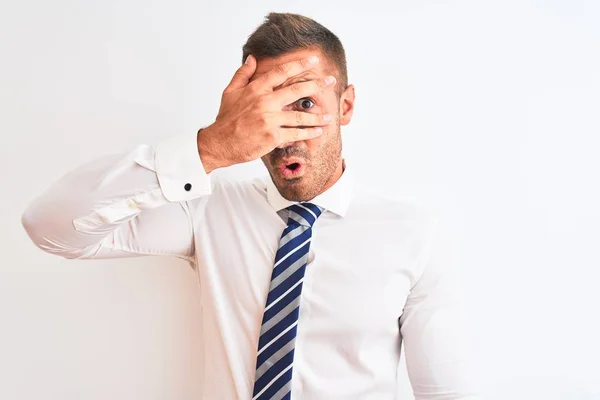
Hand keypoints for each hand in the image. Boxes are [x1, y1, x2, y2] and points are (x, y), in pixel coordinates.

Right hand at [197, 54, 335, 172]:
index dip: (299, 65)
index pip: (281, 72)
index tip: (313, 60)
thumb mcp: (230, 92)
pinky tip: (318, 132)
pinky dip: (309, 133)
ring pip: (300, 116)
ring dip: (317, 116)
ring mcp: (269, 120)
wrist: (219, 143)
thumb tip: (252, 58)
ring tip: (329, 116)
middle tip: (331, 81)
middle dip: (317, 85)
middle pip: (296, 90)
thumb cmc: (225, 119)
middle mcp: (264, 102)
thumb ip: (243, 74)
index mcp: (256, 89)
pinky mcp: (272, 137)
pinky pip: (295, 134)